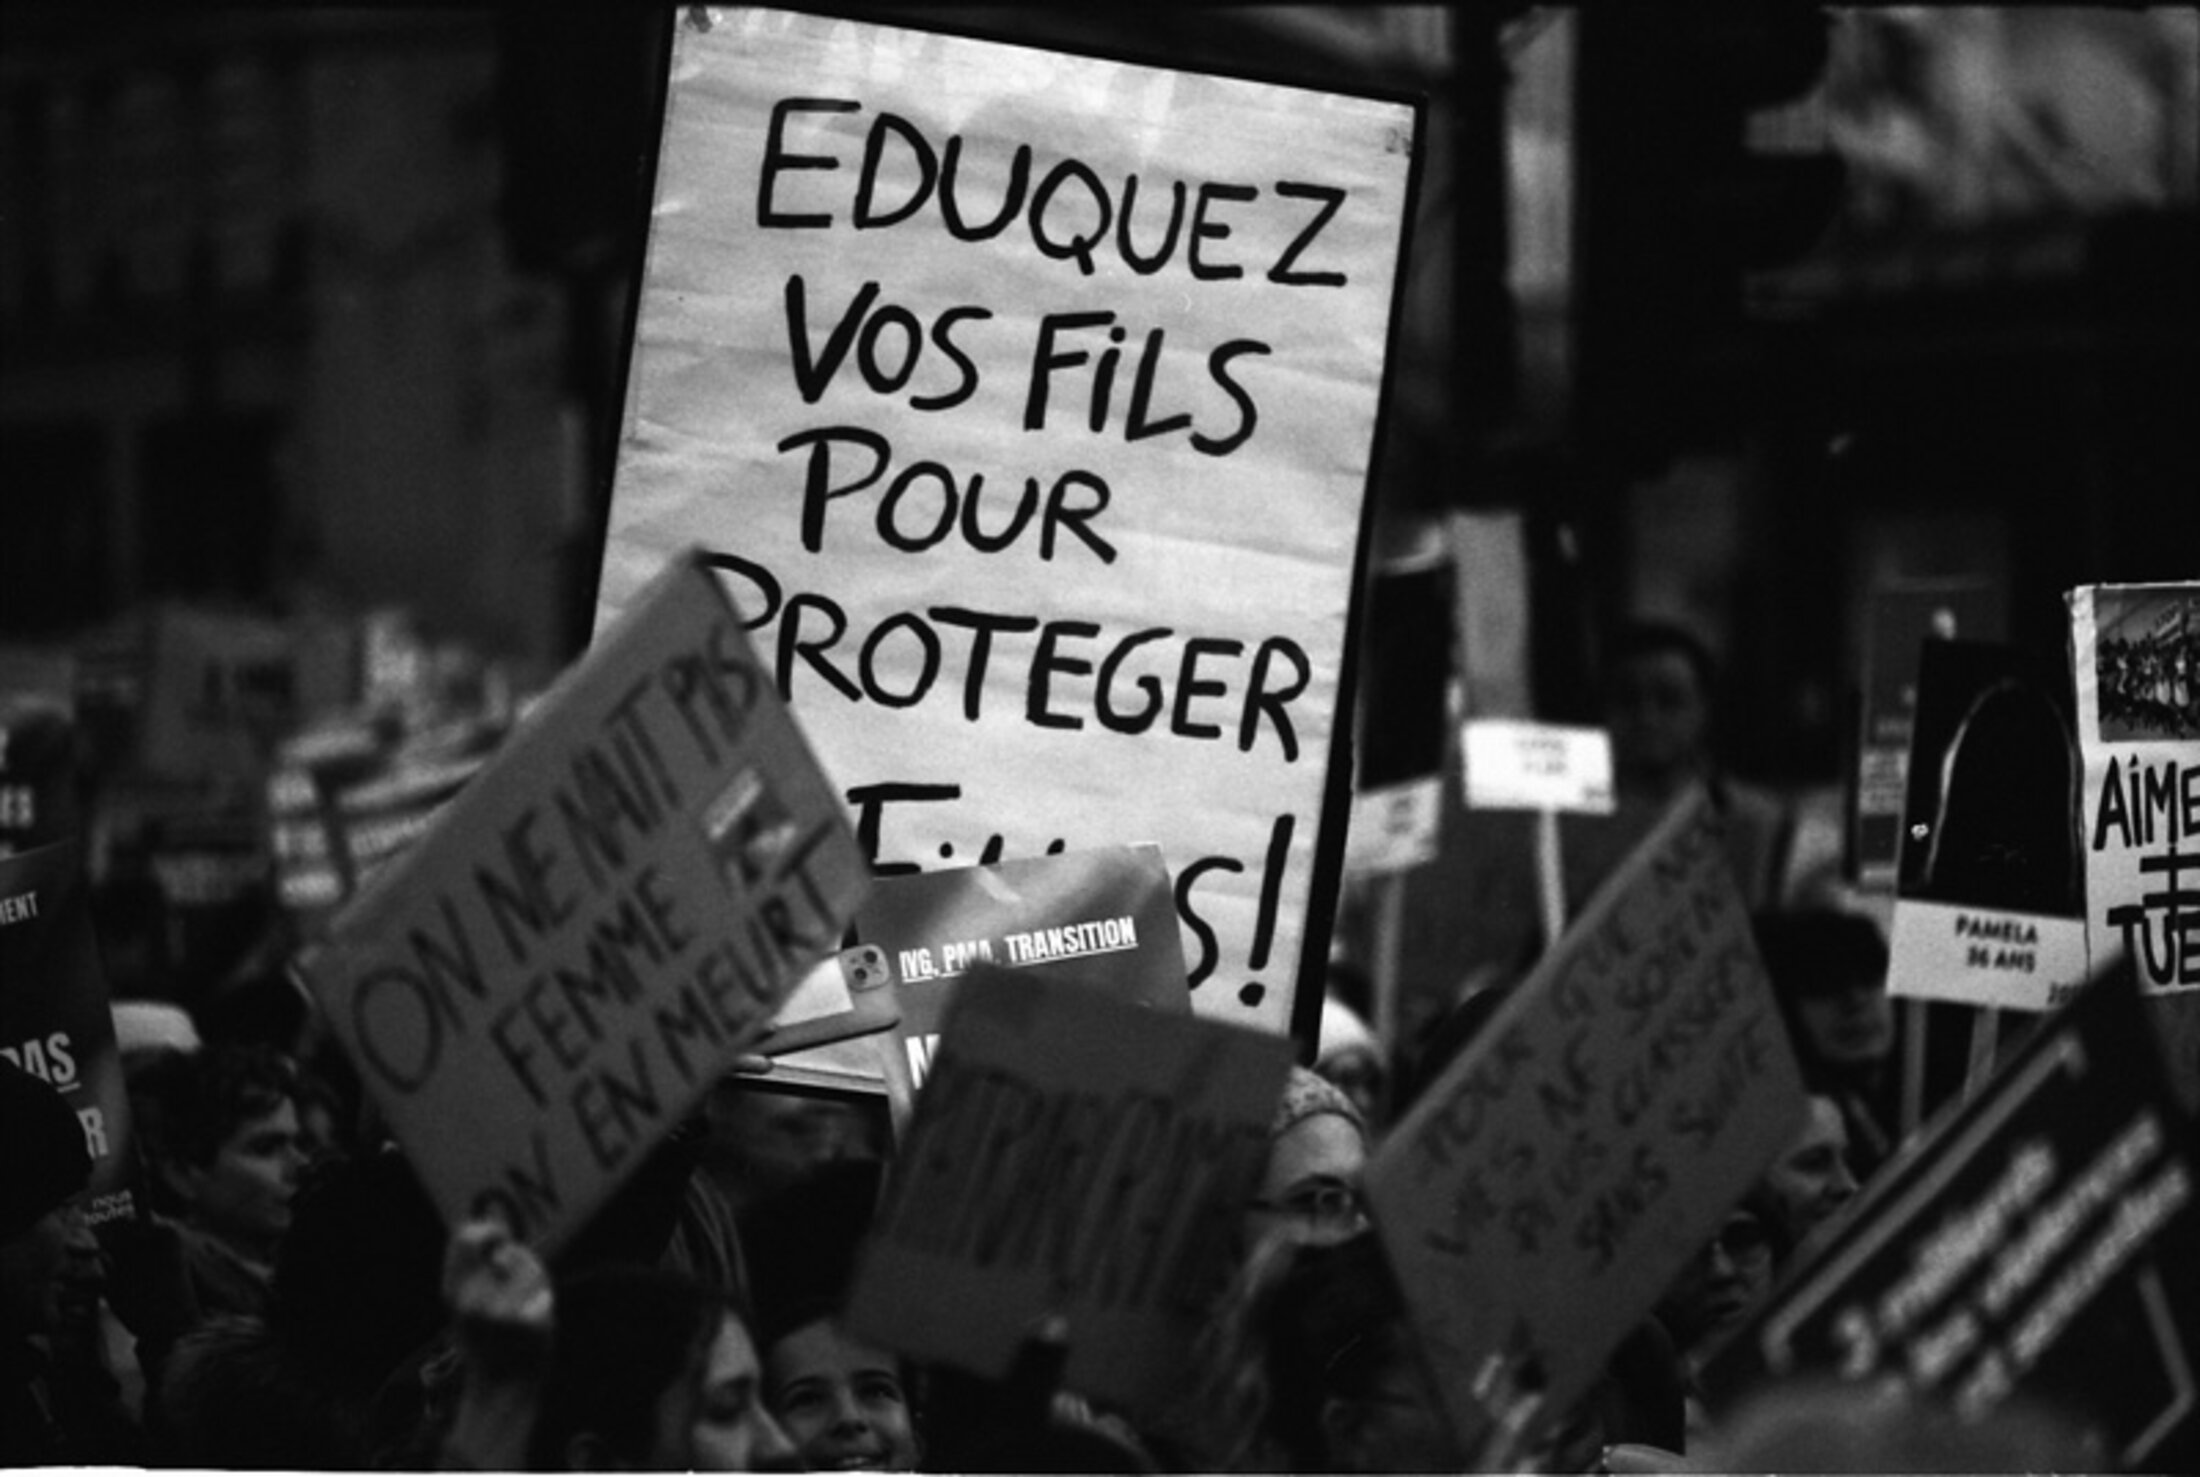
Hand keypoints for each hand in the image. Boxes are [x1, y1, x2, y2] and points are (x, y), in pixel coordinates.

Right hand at [438, 1219, 553, 1470]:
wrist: (502, 1389)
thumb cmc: (485, 1344)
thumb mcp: (463, 1308)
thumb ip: (470, 1273)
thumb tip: (483, 1227)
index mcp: (453, 1293)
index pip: (465, 1237)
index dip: (485, 1229)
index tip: (499, 1237)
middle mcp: (474, 1298)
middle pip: (508, 1250)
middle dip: (519, 1257)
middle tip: (520, 1273)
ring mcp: (502, 1310)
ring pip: (531, 1268)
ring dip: (534, 1280)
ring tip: (525, 1306)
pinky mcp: (530, 1320)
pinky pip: (544, 1291)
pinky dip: (544, 1301)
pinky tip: (535, 1320)